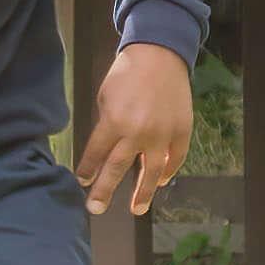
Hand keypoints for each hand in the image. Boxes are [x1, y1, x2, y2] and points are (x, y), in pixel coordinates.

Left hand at [77, 42, 193, 216]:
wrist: (160, 56)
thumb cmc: (126, 74)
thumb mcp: (106, 98)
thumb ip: (106, 125)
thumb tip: (106, 151)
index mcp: (114, 121)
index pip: (97, 153)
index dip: (88, 170)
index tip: (83, 182)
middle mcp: (138, 132)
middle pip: (118, 168)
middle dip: (104, 190)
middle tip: (95, 208)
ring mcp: (162, 134)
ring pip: (151, 172)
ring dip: (143, 193)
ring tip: (136, 209)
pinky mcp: (182, 131)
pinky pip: (175, 158)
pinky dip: (168, 171)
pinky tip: (161, 182)